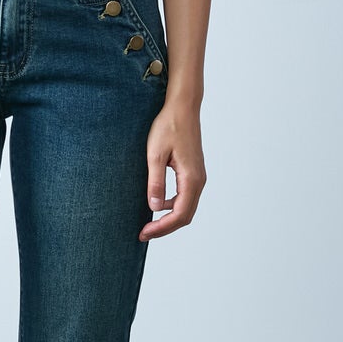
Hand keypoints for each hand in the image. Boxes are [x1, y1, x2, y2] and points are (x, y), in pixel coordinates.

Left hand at [139, 98, 205, 240]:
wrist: (183, 108)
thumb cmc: (168, 127)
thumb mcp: (155, 154)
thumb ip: (155, 182)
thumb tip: (154, 207)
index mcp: (191, 179)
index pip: (179, 214)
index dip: (161, 228)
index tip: (144, 232)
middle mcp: (199, 180)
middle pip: (185, 215)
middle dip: (165, 228)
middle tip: (143, 233)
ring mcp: (198, 177)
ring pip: (186, 208)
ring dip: (169, 218)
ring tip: (149, 223)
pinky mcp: (194, 172)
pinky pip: (186, 197)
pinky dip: (172, 206)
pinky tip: (157, 203)